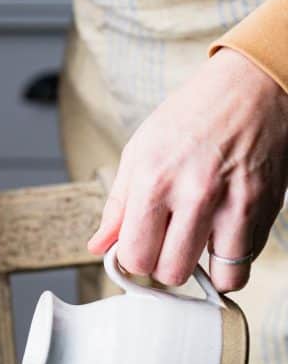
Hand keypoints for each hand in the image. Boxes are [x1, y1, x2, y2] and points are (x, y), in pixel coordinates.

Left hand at [88, 48, 287, 291]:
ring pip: (215, 278)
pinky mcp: (265, 208)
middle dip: (166, 266)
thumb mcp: (140, 151)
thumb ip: (118, 205)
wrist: (252, 85)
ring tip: (198, 241)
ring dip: (203, 268)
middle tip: (168, 244)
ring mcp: (235, 203)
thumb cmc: (193, 115)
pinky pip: (244, 261)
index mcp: (155, 180)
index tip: (140, 249)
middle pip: (171, 273)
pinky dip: (231, 256)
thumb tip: (99, 246)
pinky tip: (222, 231)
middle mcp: (196, 194)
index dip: (134, 260)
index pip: (135, 257)